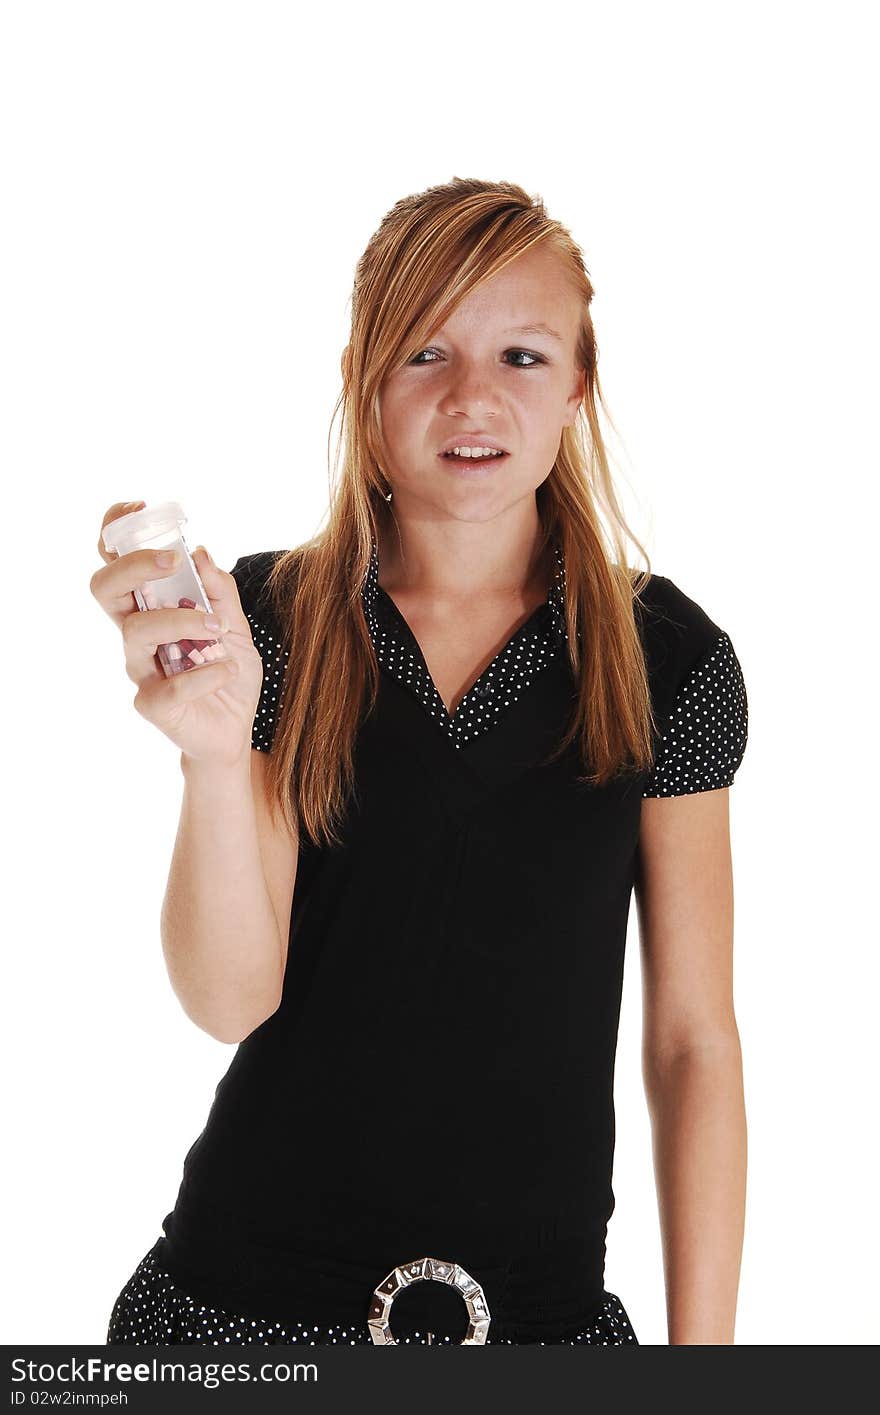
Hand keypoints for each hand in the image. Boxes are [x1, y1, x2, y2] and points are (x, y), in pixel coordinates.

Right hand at [91, 500, 263, 765]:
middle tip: (171, 562)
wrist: (235, 730)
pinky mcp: (152, 704)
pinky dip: (208, 672)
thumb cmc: (228, 672)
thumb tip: (202, 553)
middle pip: (104, 589)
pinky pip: (173, 684)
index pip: (115, 563)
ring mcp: (140, 668)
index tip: (139, 508)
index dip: (115, 531)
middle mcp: (137, 634)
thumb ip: (221, 592)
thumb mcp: (237, 626)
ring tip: (217, 630)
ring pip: (136, 631)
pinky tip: (228, 670)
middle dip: (134, 566)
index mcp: (150, 608)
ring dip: (181, 621)